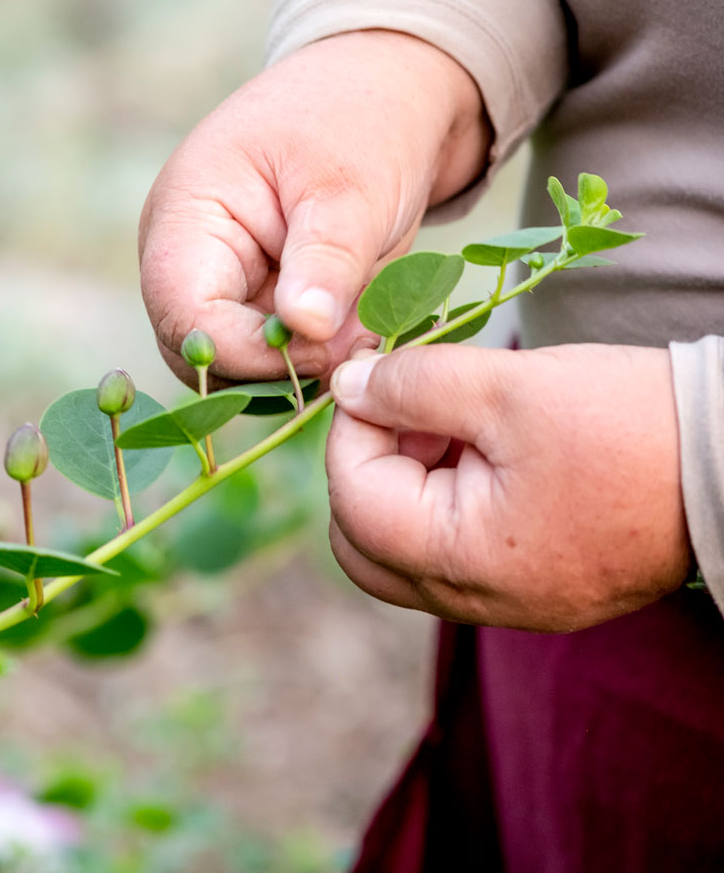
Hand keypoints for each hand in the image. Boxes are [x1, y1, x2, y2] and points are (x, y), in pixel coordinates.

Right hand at [139, 30, 489, 385]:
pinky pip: (280, 354)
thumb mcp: (351, 187)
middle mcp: (192, 258)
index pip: (185, 315)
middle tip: (355, 351)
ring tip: (368, 331)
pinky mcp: (264, 301)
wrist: (391, 95)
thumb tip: (305, 331)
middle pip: (203, 353)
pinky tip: (365, 329)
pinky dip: (321, 354)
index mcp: (186, 217)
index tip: (325, 347)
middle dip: (277, 366)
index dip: (248, 351)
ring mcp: (226, 282)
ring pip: (244, 365)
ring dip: (304, 364)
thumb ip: (326, 260)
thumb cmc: (362, 120)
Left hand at [326, 343, 690, 631]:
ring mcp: (505, 600)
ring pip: (404, 547)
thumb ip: (413, 385)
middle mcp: (476, 600)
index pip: (355, 499)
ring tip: (452, 415)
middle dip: (367, 464)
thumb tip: (347, 385)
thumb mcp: (508, 388)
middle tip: (405, 403)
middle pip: (365, 543)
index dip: (350, 428)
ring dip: (405, 476)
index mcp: (464, 562)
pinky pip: (453, 548)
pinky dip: (443, 494)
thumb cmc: (627, 424)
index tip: (376, 374)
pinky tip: (480, 443)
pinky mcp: (530, 583)